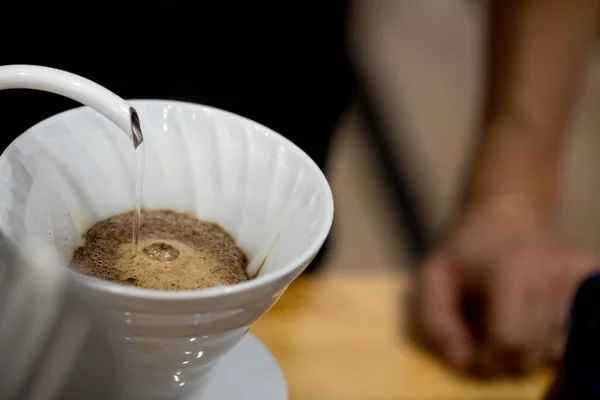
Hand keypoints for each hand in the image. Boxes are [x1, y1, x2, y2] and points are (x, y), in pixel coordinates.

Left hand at [409, 198, 596, 375]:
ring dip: (524, 348)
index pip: (510, 340)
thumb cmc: (466, 248)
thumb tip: (460, 362)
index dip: (485, 357)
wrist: (509, 213)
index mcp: (513, 271)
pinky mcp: (593, 279)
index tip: (469, 348)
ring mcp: (580, 279)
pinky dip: (547, 337)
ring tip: (505, 319)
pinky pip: (572, 334)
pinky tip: (529, 314)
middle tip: (483, 336)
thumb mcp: (434, 277)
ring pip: (553, 349)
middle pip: (533, 352)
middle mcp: (555, 276)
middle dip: (502, 358)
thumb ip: (436, 321)